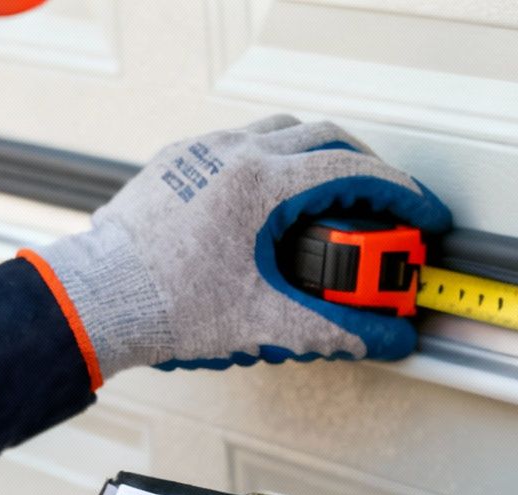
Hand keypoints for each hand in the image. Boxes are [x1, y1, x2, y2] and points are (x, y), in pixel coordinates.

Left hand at [25, 116, 451, 382]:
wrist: (95, 301)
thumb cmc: (162, 306)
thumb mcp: (266, 323)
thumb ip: (338, 331)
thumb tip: (386, 339)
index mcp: (259, 184)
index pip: (353, 171)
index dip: (402, 193)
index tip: (422, 214)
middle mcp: (230, 156)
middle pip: (324, 137)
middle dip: (368, 167)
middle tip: (389, 203)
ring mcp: (200, 155)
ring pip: (279, 131)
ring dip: (318, 156)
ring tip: (336, 197)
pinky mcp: (176, 166)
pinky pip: (238, 143)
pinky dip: (273, 161)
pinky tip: (275, 202)